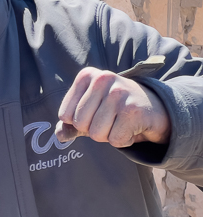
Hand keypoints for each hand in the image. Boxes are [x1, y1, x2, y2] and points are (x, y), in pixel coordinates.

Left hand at [56, 68, 170, 147]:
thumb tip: (59, 136)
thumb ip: (71, 124)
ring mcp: (119, 93)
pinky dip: (124, 140)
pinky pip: (115, 140)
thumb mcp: (90, 111)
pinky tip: (133, 127)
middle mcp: (102, 79)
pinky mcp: (134, 110)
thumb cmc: (116, 109)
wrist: (156, 109)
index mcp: (86, 76)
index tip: (95, 113)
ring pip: (96, 134)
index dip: (79, 123)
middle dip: (94, 130)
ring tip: (122, 122)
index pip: (65, 115)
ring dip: (109, 136)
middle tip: (111, 119)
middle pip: (80, 124)